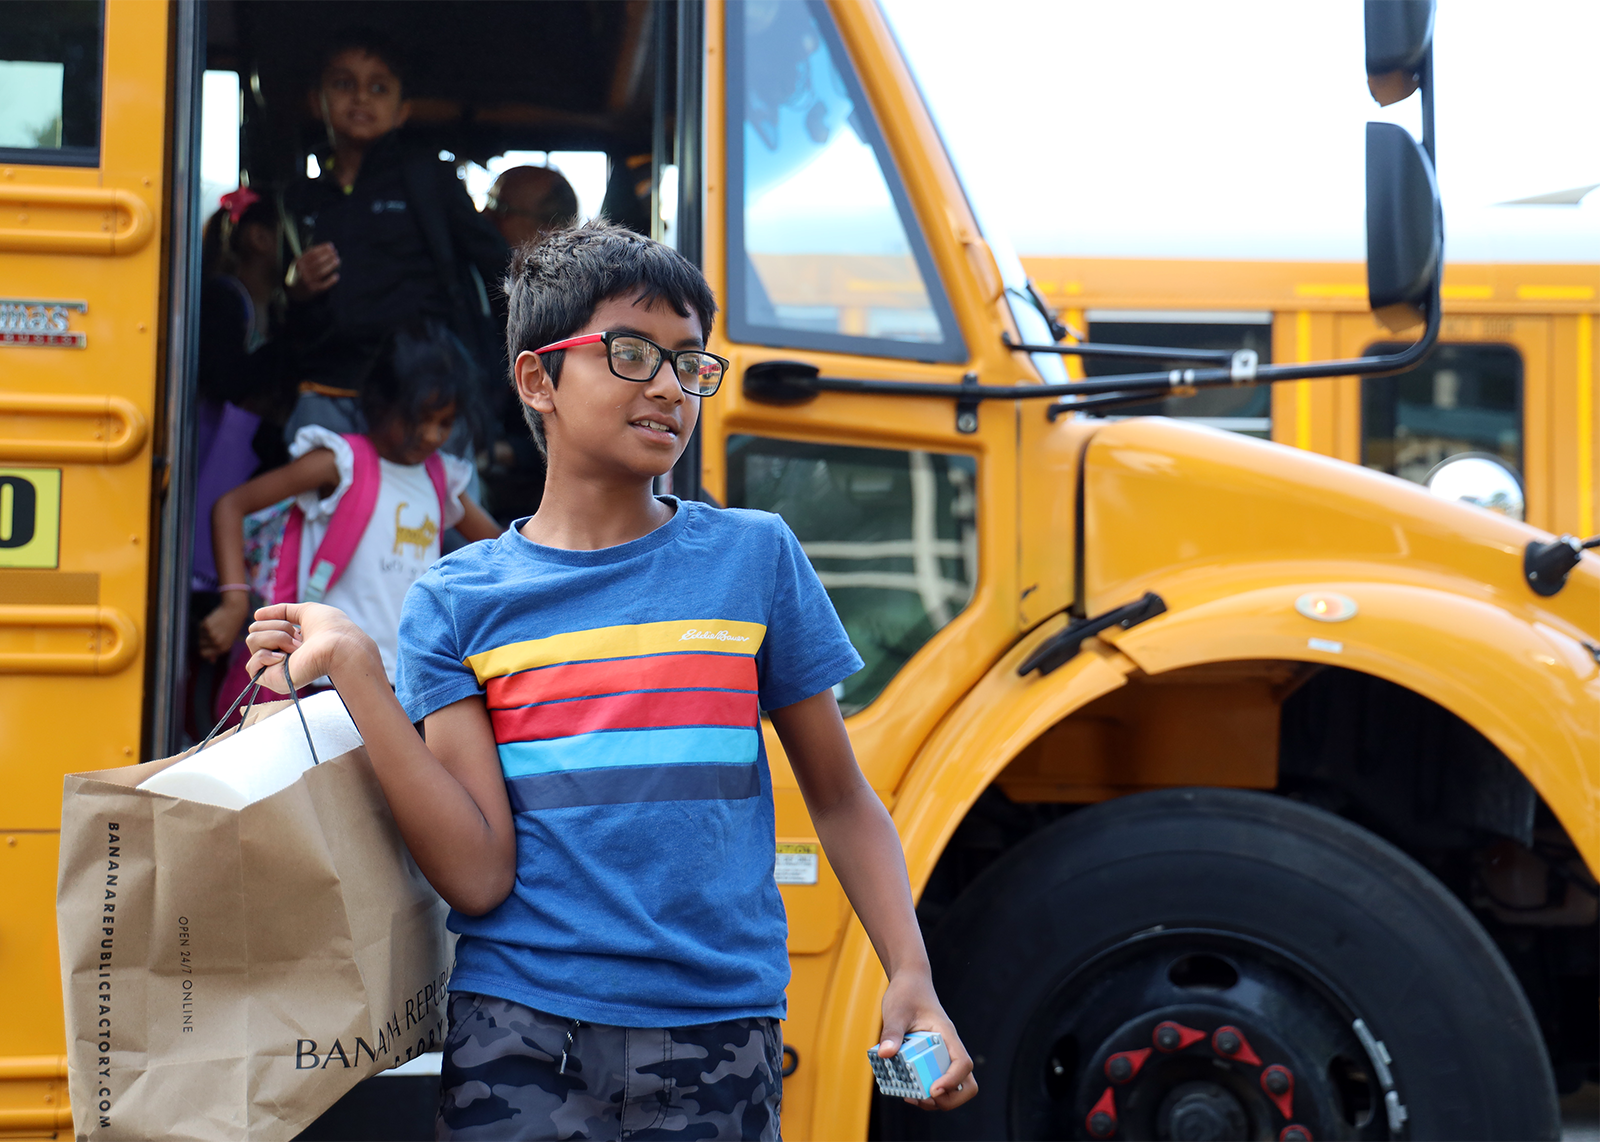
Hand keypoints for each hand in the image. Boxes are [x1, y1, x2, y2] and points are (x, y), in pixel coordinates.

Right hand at [197, 596, 249, 661]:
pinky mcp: (206, 626)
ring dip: (203, 632)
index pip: (204, 654)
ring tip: (215, 626)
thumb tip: (211, 661)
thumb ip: (219, 650)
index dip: (203, 649)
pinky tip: (213, 621)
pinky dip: (204, 624)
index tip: (206, 644)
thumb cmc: (232, 626)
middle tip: (212, 632)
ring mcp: (211, 635)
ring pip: (199, 636)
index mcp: (223, 648)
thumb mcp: (228, 640)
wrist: (235, 611)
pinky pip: (200, 628)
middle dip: (203, 640)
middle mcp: (217, 643)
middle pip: (200, 646)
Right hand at [243, 601, 372, 691]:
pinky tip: (283, 658)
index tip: (297, 627)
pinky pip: (251, 666)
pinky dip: (265, 656)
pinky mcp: (272, 680)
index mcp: (288, 641)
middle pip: (254, 630)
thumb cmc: (330, 628)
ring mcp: (275, 667)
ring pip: (252, 641)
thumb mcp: (306, 611)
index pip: (262, 624)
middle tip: (299, 638)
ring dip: (275, 638)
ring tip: (297, 647)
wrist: (339, 646)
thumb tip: (256, 615)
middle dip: (277, 627)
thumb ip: (283, 611)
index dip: (277, 620)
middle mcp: (279, 654)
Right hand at [285, 242, 339, 300]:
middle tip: (335, 253)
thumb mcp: (300, 263)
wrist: (294, 291)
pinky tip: (337, 276)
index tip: (331, 246)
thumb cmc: (300, 273)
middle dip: (328, 255)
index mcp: (299, 263)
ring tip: (337, 260)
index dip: (323, 248)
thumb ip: (309, 255)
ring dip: (331, 265)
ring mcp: (308, 281)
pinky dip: (331, 280)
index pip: (312, 253)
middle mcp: (302, 271)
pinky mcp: (313, 289)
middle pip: (318, 261)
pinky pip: (324, 284)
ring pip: (322, 271)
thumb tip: (325, 247)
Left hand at [878, 970, 976, 1110]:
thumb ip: (892, 1032)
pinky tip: (906, 1089)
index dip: (952, 1081)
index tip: (932, 1090)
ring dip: (938, 1100)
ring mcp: (943, 1055)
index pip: (963, 1064)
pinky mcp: (932, 1059)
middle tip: (923, 1099)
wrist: (910, 982)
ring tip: (912, 1098)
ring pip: (954, 1087)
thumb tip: (885, 1055)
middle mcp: (949, 1048)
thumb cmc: (906, 993)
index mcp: (947, 1035)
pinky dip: (926, 1092)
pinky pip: (937, 1081)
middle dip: (948, 1099)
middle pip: (966, 1083)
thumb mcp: (896, 1011)